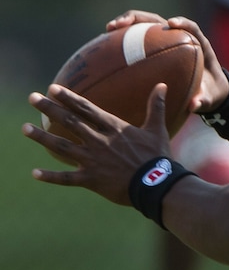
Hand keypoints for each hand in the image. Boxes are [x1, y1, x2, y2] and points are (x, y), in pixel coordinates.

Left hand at [22, 82, 171, 203]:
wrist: (157, 184)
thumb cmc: (158, 156)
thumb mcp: (157, 129)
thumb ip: (156, 106)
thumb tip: (163, 85)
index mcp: (113, 128)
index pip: (86, 108)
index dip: (68, 98)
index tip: (52, 88)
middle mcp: (99, 141)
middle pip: (69, 122)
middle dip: (49, 109)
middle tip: (32, 98)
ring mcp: (93, 160)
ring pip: (62, 147)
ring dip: (42, 137)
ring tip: (25, 129)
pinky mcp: (92, 180)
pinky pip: (67, 178)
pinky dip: (51, 176)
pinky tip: (34, 173)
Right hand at [106, 10, 228, 112]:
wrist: (208, 91)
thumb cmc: (210, 93)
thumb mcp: (209, 99)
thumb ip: (203, 100)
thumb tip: (194, 105)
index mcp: (198, 45)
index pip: (191, 28)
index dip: (182, 23)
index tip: (171, 24)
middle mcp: (179, 38)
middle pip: (158, 21)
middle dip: (139, 19)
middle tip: (123, 24)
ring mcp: (165, 40)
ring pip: (144, 26)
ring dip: (126, 24)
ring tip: (109, 29)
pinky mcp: (154, 47)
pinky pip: (138, 40)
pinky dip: (123, 40)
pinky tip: (107, 44)